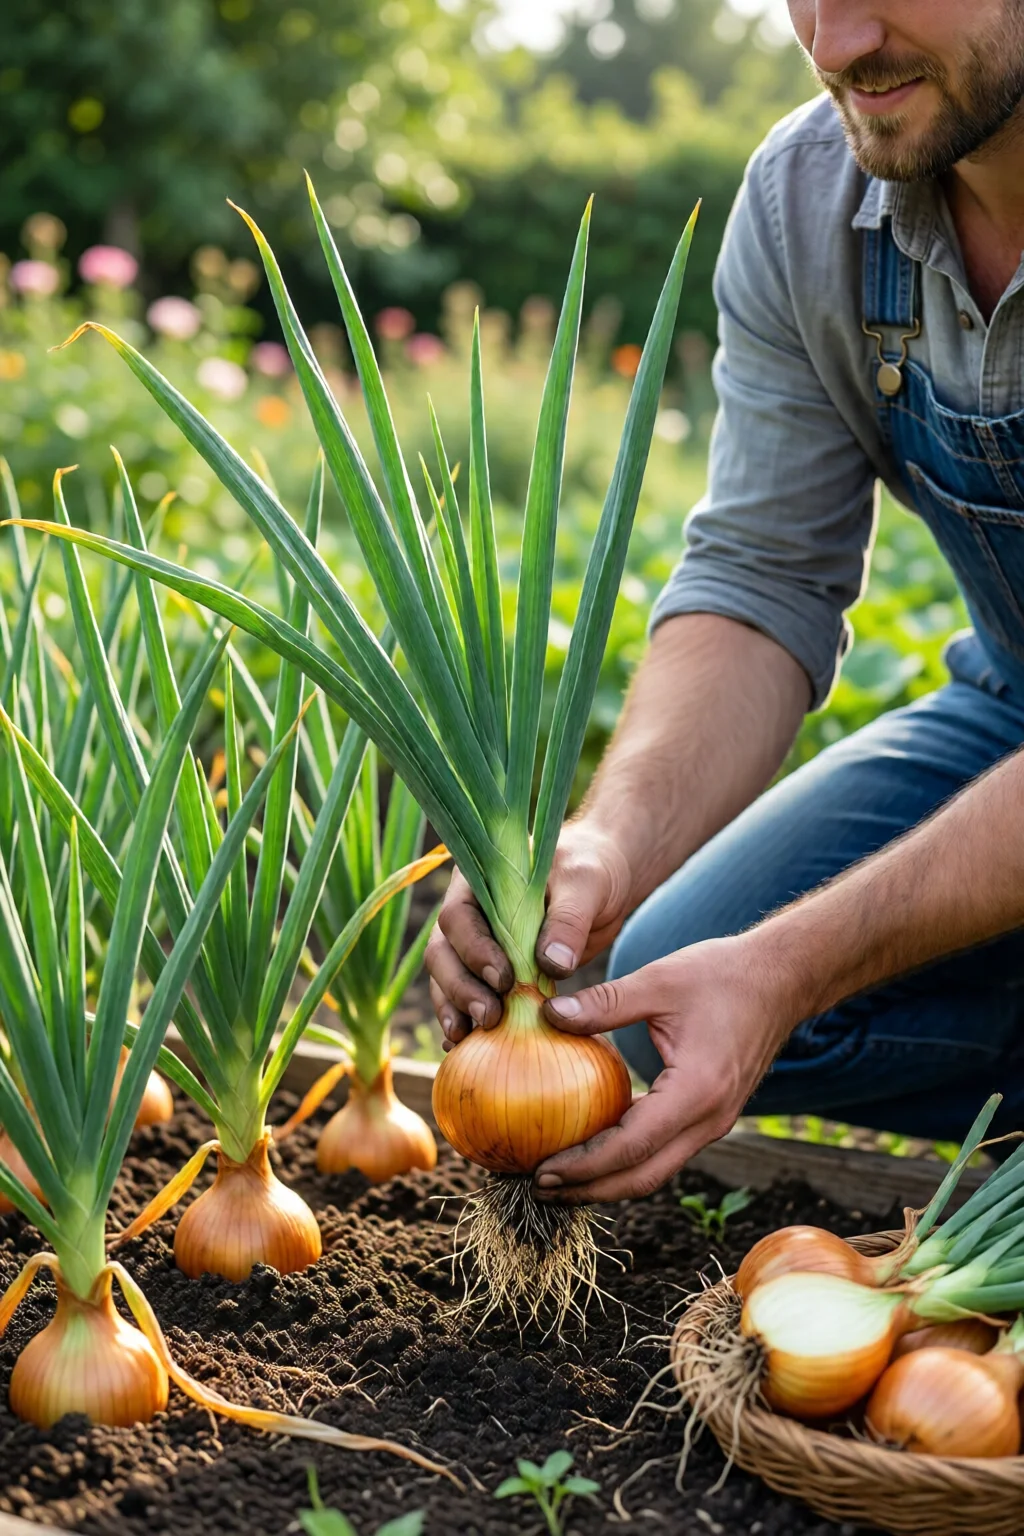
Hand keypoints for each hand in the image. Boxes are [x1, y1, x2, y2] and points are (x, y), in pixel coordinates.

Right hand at [426, 821, 634, 1050]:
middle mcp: (467, 913)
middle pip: (442, 953)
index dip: (473, 950)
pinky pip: (467, 997)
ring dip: (455, 1010)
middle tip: (489, 1017)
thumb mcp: (586, 884)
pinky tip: (465, 1046)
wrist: (602, 883)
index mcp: (478, 880)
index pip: (457, 916)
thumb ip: (568, 919)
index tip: (505, 979)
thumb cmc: (591, 870)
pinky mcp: (490, 972)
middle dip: (459, 988)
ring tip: (468, 1040)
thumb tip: (552, 963)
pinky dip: (464, 1020)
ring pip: (447, 979)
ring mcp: (475, 944)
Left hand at [532, 935, 797, 1202]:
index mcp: (697, 1091)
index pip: (632, 1147)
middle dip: (590, 1189)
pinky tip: (593, 1148)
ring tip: (559, 1178)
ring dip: (607, 1181)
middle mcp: (709, 1119)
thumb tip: (548, 1014)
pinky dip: (627, 1160)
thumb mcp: (658, 980)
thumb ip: (603, 1003)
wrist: (781, 979)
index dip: (584, 1165)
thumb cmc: (722, 974)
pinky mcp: (711, 1116)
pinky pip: (664, 1151)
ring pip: (655, 1171)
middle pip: (643, 1177)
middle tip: (539, 1187)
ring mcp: (714, 1123)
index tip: (542, 1170)